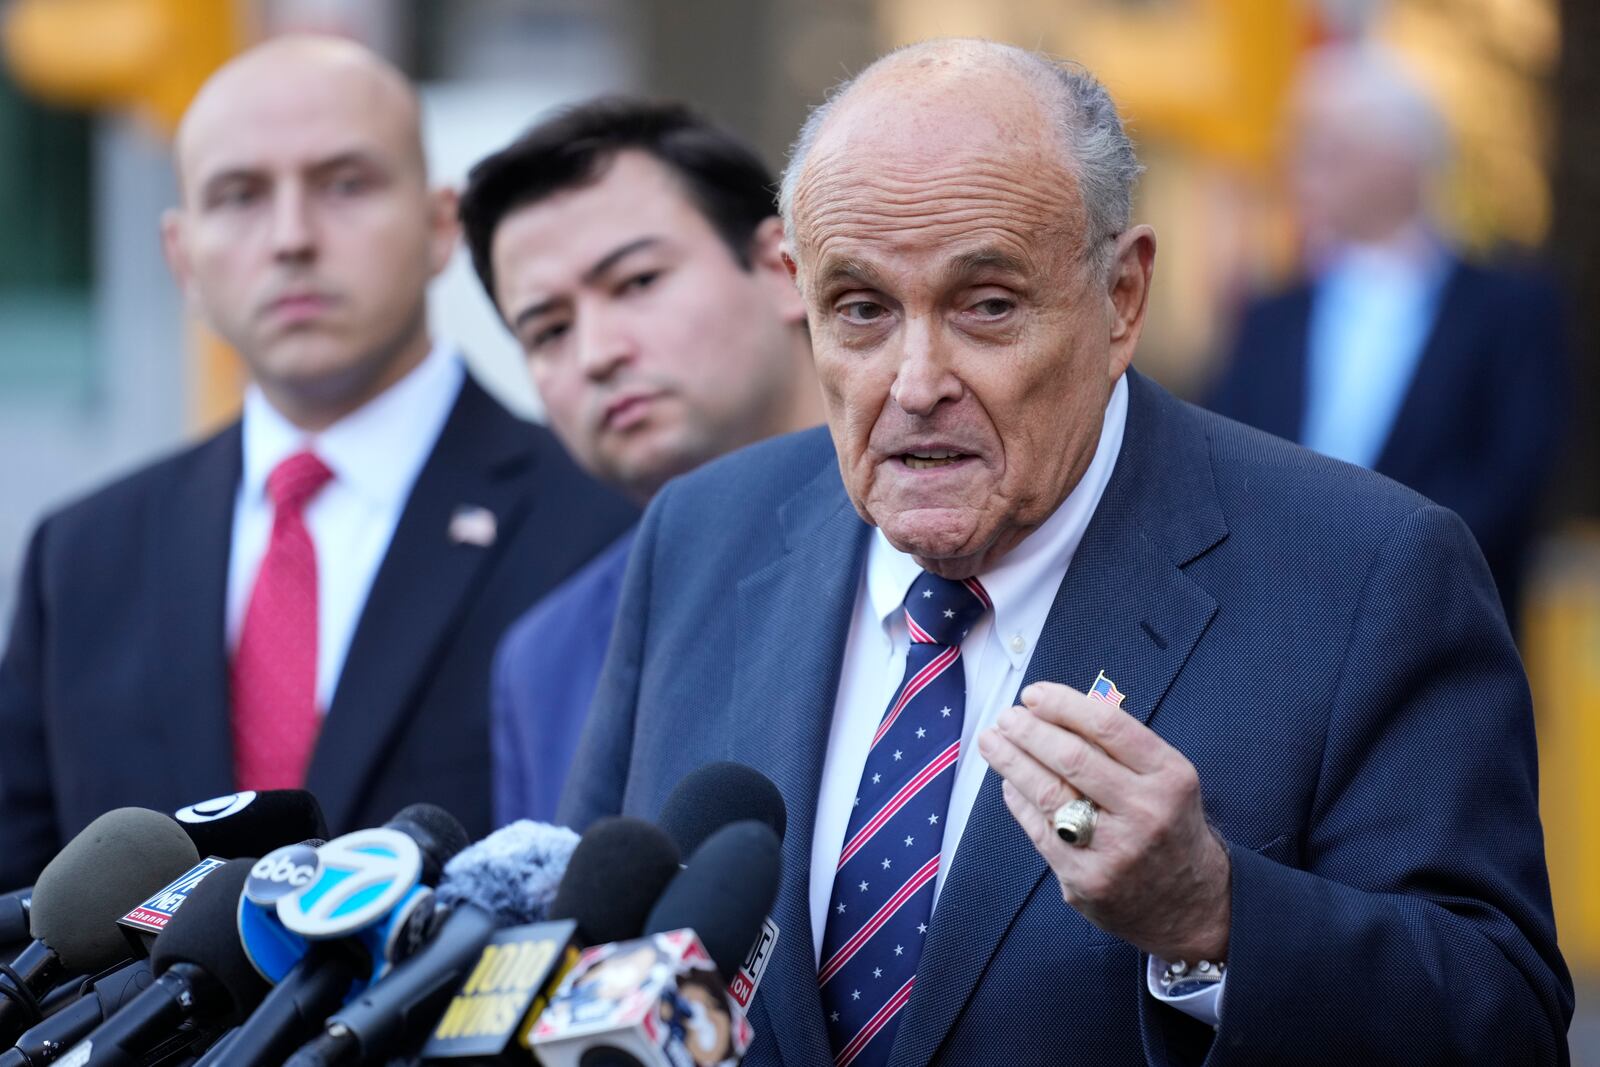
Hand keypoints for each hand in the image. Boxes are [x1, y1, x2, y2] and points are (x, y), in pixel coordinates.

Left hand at [976, 681, 1230, 962]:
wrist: (1190, 906)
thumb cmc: (1168, 825)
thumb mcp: (1166, 779)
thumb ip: (1119, 747)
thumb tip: (1053, 711)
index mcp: (1169, 776)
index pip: (1108, 726)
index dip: (1063, 704)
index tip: (1033, 694)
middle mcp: (1145, 812)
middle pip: (1072, 758)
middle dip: (1029, 731)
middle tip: (1006, 716)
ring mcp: (1115, 850)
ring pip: (1049, 793)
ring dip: (1011, 761)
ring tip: (992, 741)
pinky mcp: (1086, 880)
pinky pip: (1040, 830)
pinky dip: (1019, 800)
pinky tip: (1009, 782)